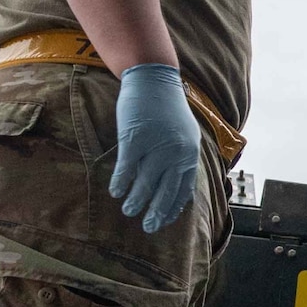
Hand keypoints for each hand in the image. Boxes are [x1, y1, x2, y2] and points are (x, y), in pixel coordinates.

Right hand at [109, 64, 199, 232]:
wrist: (154, 80)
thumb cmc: (167, 108)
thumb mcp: (185, 133)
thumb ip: (182, 156)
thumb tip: (178, 181)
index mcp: (190, 153)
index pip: (184, 188)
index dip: (174, 207)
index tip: (165, 220)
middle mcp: (176, 152)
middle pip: (166, 191)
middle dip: (156, 212)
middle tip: (148, 227)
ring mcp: (156, 146)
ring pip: (145, 183)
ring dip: (136, 200)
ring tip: (129, 211)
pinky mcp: (136, 138)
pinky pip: (127, 167)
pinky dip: (120, 181)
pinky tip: (115, 191)